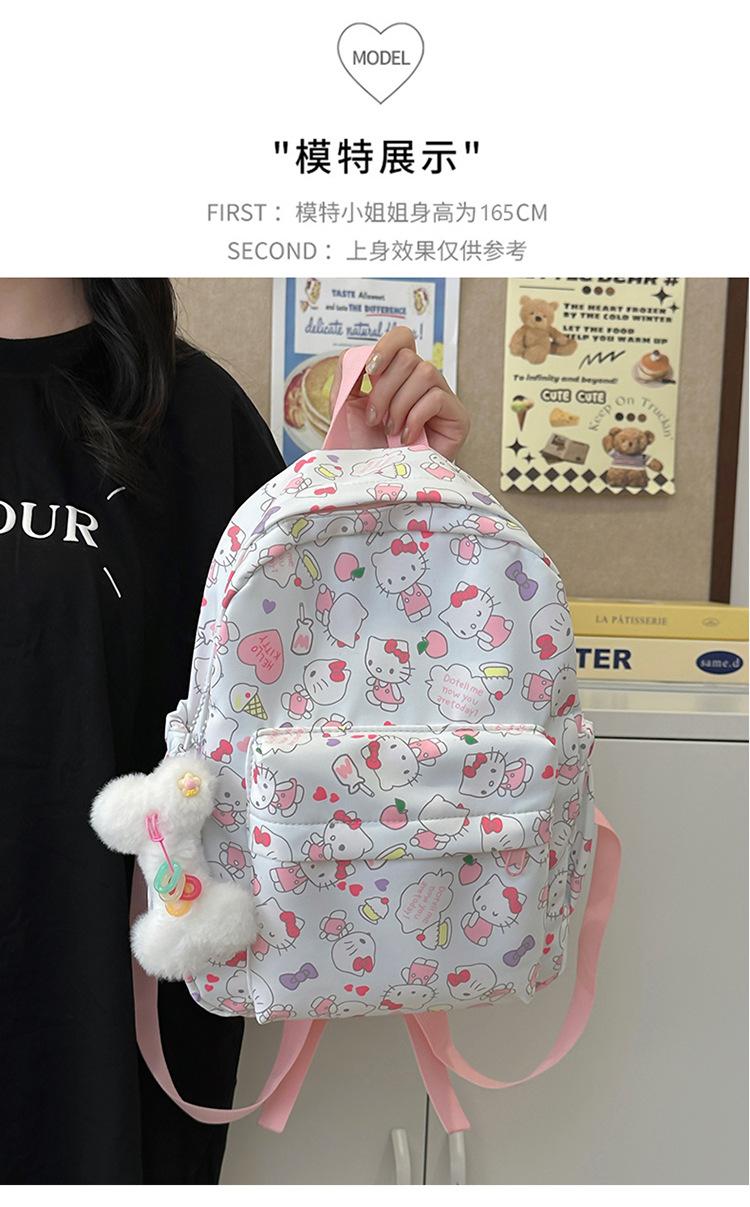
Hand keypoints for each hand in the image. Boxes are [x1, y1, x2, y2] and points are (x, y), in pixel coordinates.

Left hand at [329, 326, 469, 458]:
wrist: (387, 484)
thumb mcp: (347, 409)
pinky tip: (408, 438)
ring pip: (424, 372)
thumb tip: (356, 358)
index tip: (369, 372)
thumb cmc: (371, 449)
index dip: (386, 347)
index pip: (402, 338)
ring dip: (398, 404)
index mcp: (399, 374)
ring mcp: (444, 397)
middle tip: (374, 419)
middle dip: (383, 389)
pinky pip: (436, 398)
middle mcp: (424, 381)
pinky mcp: (458, 416)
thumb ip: (348, 379)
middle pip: (409, 356)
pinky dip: (415, 417)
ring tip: (390, 430)